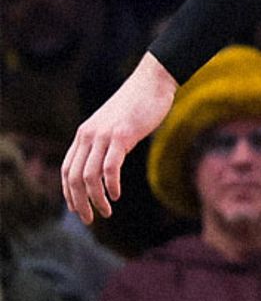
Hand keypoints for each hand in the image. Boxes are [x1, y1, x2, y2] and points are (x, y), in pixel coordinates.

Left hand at [61, 52, 177, 223]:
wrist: (153, 80)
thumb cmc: (138, 103)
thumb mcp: (113, 124)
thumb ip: (105, 142)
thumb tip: (107, 165)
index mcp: (84, 134)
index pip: (67, 170)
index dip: (69, 193)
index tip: (78, 209)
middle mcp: (88, 135)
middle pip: (74, 177)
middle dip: (79, 203)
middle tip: (90, 219)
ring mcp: (104, 135)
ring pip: (89, 176)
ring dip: (96, 199)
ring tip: (106, 212)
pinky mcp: (122, 135)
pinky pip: (110, 167)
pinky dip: (111, 185)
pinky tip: (117, 194)